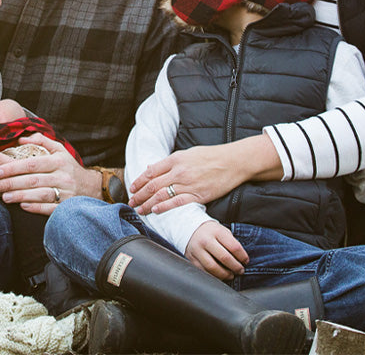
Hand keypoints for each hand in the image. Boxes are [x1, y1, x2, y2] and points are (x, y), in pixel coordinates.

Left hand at [0, 133, 98, 215]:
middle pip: (33, 180)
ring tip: (3, 197)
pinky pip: (50, 208)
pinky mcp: (67, 206)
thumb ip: (41, 141)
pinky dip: (36, 207)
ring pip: (40, 194)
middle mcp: (63, 176)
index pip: (32, 163)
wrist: (91, 187)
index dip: (13, 167)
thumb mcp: (59, 150)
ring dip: (20, 196)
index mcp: (58, 160)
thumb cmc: (69, 167)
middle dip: (11, 183)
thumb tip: (21, 139)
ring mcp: (66, 193)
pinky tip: (22, 206)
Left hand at [128, 135, 281, 215]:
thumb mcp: (188, 153)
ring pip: (162, 196)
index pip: (151, 171)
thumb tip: (151, 167)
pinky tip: (156, 211)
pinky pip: (177, 203)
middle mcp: (179, 171)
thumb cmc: (211, 156)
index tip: (132, 188)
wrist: (233, 162)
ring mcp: (188, 184)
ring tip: (139, 210)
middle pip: (153, 185)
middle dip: (139, 195)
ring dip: (147, 204)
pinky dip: (164, 208)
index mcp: (175, 159)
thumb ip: (169, 161)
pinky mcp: (198, 195)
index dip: (139, 181)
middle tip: (131, 202)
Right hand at [185, 220, 248, 280]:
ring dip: (225, 274)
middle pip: (224, 258)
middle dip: (236, 267)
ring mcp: (197, 250)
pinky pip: (205, 272)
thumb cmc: (211, 232)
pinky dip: (215, 276)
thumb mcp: (222, 231)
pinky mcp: (192, 259)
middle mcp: (205, 240)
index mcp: (216, 231)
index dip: (243, 256)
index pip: (234, 246)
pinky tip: (220, 275)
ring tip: (231, 275)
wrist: (191, 229)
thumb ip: (232, 243)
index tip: (246, 261)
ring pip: (213, 267)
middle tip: (241, 270)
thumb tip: (242, 260)